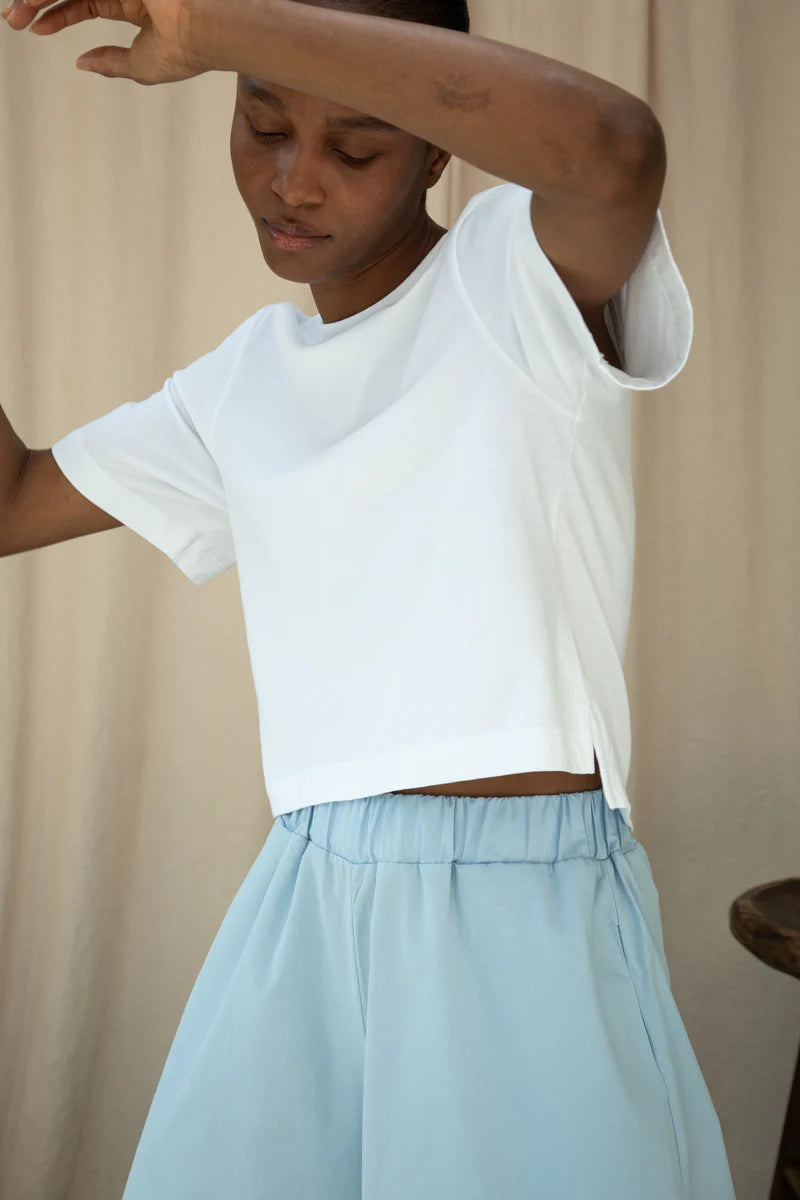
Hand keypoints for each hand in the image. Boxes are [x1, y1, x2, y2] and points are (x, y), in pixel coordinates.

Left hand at [1, 0, 205, 83]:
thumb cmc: (186, 50)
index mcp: (137, 6)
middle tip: (14, 17)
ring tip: (19, 9)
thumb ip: (111, 63)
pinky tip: (36, 1)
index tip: (34, 28)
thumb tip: (83, 63)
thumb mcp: (140, 65)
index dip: (58, 16)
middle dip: (40, 2)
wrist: (203, 30)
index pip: (86, 4)